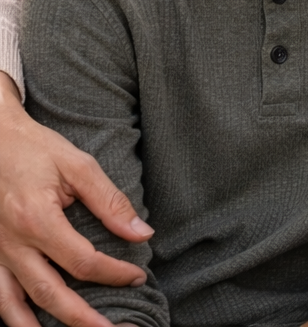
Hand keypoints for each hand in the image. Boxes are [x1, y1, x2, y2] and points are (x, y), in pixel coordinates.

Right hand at [0, 74, 151, 326]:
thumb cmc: (36, 150)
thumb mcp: (78, 166)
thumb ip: (110, 202)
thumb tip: (142, 233)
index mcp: (36, 220)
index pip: (82, 261)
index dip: (114, 273)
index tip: (138, 275)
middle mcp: (11, 244)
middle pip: (49, 293)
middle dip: (82, 320)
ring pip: (13, 305)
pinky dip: (11, 315)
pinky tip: (28, 325)